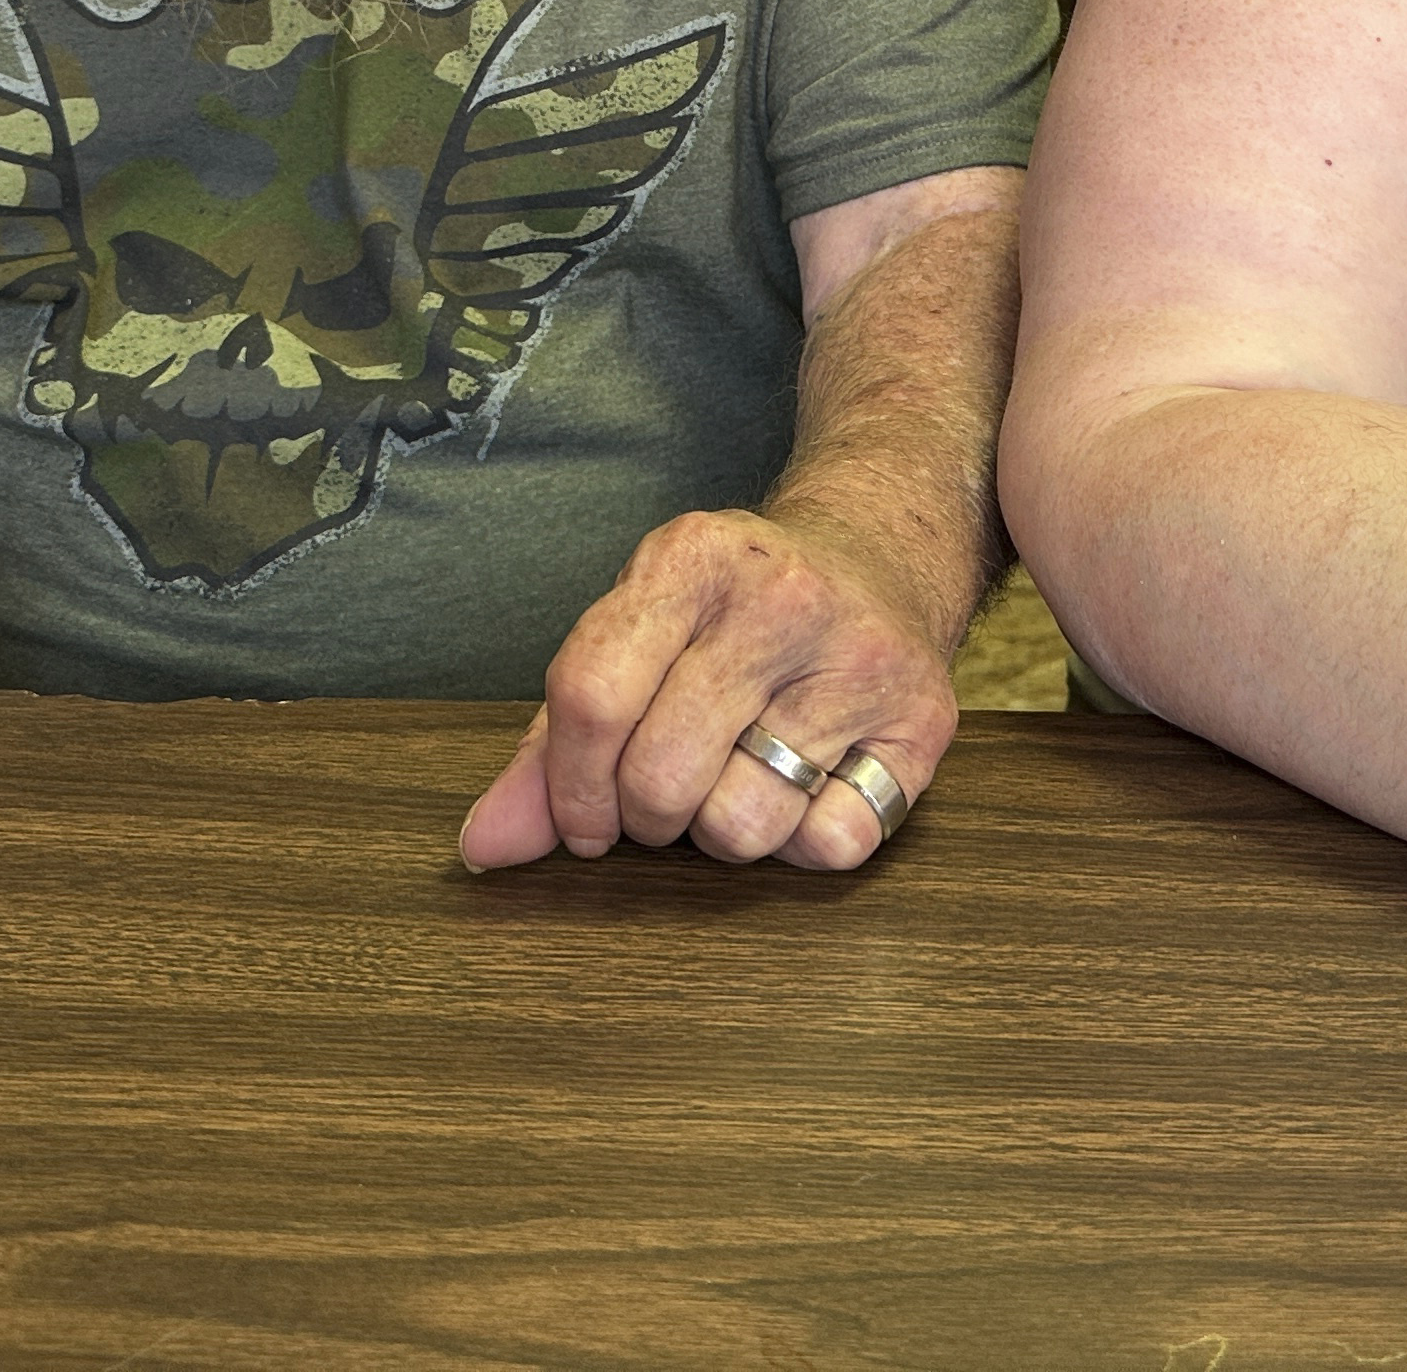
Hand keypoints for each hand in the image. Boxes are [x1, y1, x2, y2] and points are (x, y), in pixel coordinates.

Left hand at [458, 502, 956, 873]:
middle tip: (665, 795)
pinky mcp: (923, 719)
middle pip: (659, 777)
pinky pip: (830, 845)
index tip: (582, 821)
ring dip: (725, 831)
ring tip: (744, 774)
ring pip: (741, 823)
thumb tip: (484, 850)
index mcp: (689, 559)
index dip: (569, 787)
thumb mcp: (636, 638)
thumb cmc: (731, 617)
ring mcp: (859, 657)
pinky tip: (812, 781)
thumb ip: (550, 744)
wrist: (879, 556)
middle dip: (645, 818)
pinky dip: (806, 841)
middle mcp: (779, 598)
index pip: (590, 697)